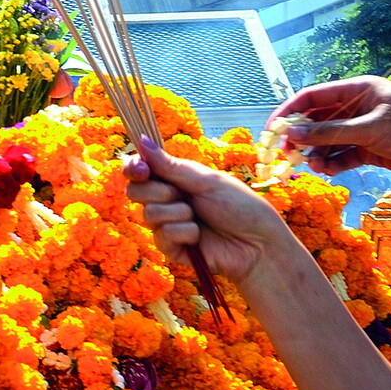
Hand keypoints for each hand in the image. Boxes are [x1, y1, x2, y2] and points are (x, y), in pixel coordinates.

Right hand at [123, 136, 300, 282]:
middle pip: (135, 191)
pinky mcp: (171, 249)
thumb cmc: (239, 206)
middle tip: (181, 194)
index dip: (133, 168)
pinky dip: (184, 232)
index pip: (139, 171)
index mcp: (174, 180)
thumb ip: (171, 166)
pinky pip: (162, 236)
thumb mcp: (206, 180)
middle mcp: (167, 201)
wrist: (257, 243)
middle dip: (158, 190)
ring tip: (198, 217)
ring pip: (148, 214)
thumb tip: (141, 140)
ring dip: (177, 213)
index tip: (141, 169)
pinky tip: (199, 237)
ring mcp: (167, 225)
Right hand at [273, 77, 390, 177]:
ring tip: (311, 167)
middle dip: (299, 136)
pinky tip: (327, 172)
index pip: (312, 96)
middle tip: (284, 155)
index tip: (272, 130)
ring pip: (327, 141)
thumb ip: (333, 133)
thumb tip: (294, 134)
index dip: (289, 111)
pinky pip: (342, 156)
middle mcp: (356, 107)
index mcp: (357, 89)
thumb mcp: (374, 127)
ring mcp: (362, 129)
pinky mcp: (370, 149)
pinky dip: (332, 164)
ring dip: (316, 153)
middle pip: (316, 120)